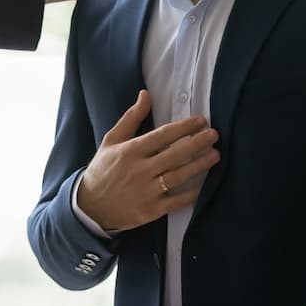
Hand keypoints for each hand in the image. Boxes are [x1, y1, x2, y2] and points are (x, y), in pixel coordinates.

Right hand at [76, 90, 219, 232]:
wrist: (90, 206)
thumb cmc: (103, 169)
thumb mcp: (112, 140)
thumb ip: (131, 118)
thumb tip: (146, 94)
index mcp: (130, 151)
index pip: (162, 136)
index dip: (184, 127)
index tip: (201, 121)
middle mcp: (139, 170)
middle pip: (174, 155)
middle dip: (197, 143)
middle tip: (214, 135)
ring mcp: (146, 192)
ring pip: (178, 176)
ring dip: (199, 165)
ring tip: (215, 155)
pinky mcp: (150, 211)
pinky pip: (176, 202)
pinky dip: (192, 195)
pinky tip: (205, 186)